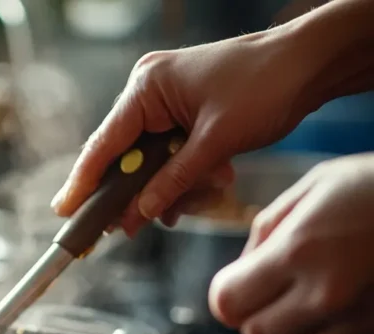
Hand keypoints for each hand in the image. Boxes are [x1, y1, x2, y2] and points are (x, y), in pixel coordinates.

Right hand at [51, 28, 319, 233]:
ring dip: (175, 186)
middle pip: (125, 158)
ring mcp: (167, 104)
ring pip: (152, 164)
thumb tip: (138, 214)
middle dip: (139, 192)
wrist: (312, 64)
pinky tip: (214, 182)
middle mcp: (149, 94)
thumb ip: (172, 181)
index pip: (104, 145)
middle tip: (132, 226)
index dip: (83, 182)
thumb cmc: (266, 85)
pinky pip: (171, 157)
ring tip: (207, 191)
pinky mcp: (184, 116)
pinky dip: (187, 176)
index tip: (64, 211)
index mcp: (146, 89)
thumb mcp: (216, 143)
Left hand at [209, 154, 373, 333]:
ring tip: (325, 299)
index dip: (229, 295)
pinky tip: (360, 307)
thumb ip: (267, 231)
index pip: (228, 305)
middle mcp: (330, 296)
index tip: (240, 284)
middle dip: (260, 317)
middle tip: (280, 292)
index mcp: (301, 252)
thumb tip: (240, 271)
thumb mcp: (316, 186)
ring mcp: (364, 325)